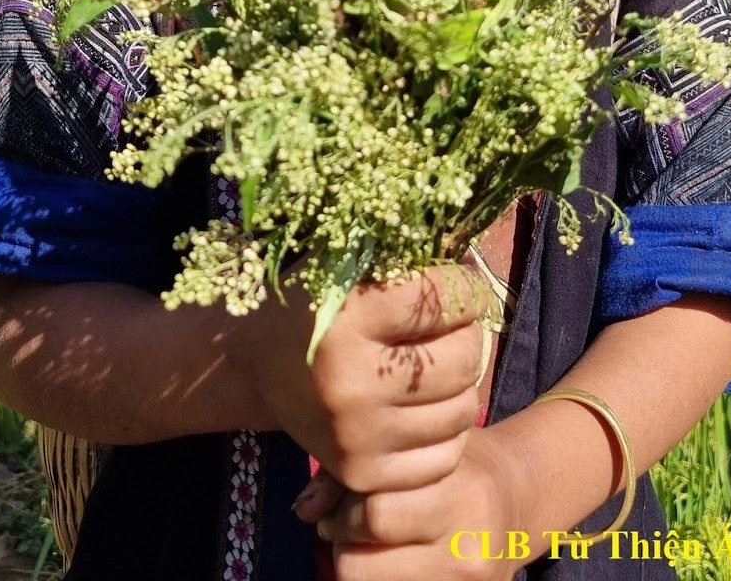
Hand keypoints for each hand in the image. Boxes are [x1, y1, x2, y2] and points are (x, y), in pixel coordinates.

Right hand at [252, 262, 491, 493]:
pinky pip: (445, 456)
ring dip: (462, 380)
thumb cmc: (313, 302)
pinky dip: (447, 428)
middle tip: (452, 324)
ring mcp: (358, 437)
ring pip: (462, 408)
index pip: (444, 298)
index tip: (458, 284)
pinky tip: (427, 404)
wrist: (256, 364)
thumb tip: (474, 261)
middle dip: (468, 331)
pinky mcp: (363, 474)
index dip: (463, 285)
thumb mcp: (348, 264)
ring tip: (438, 362)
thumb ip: (405, 256)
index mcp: (348, 321)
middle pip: (462, 358)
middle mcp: (352, 386)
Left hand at [294, 426, 526, 580]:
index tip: (348, 501)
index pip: (373, 514)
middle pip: (358, 565)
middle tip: (352, 527)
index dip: (345, 509)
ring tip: (373, 546)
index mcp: (460, 494)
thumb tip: (302, 512)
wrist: (517, 502)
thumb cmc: (459, 465)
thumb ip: (356, 471)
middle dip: (345, 543)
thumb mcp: (419, 450)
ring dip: (359, 566)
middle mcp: (465, 548)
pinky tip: (392, 562)